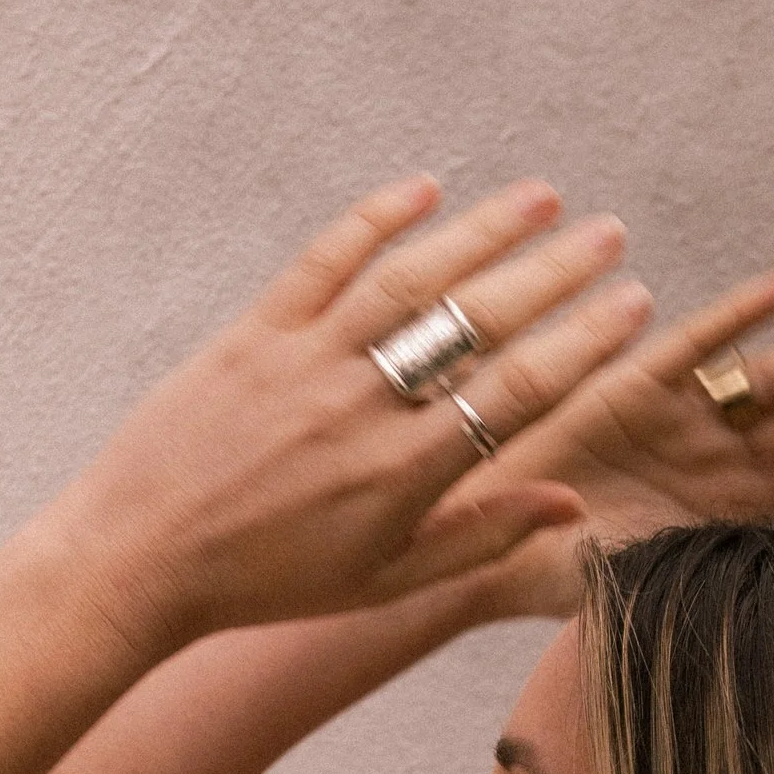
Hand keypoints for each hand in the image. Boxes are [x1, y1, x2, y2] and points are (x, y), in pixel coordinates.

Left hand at [45, 177, 654, 648]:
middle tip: (610, 236)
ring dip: (483, 230)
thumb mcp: (383, 580)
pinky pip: (326, 260)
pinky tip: (426, 190)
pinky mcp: (254, 332)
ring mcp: (306, 361)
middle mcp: (362, 407)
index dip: (583, 343)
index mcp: (403, 474)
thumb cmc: (268, 583)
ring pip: (412, 278)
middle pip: (479, 322)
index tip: (633, 305)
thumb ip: (480, 536)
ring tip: (544, 198)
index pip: (517, 392)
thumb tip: (571, 501)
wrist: (140, 558)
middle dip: (555, 273)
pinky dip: (377, 219)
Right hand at [458, 269, 773, 619]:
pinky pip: (693, 347)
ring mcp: (675, 420)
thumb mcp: (638, 598)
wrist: (470, 549)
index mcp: (722, 510)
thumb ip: (699, 592)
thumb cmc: (546, 579)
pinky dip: (740, 318)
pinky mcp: (627, 388)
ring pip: (773, 386)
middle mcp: (710, 459)